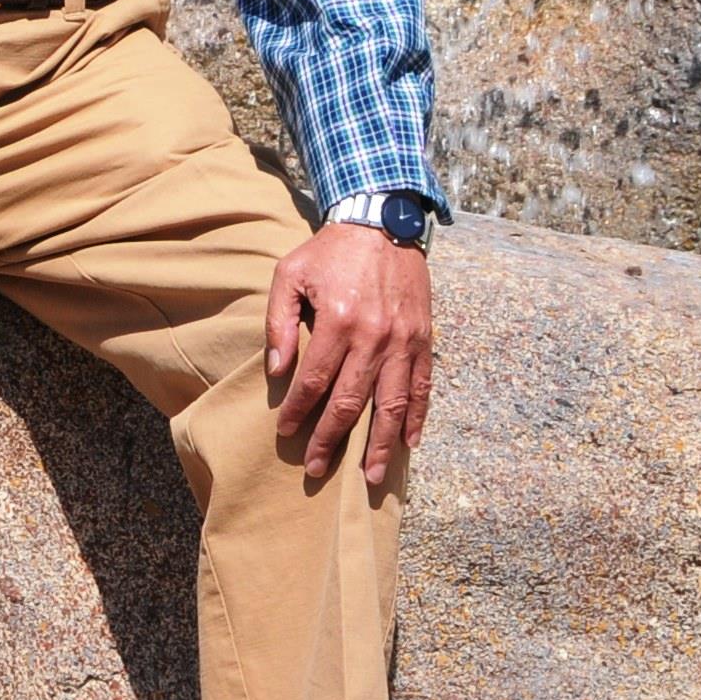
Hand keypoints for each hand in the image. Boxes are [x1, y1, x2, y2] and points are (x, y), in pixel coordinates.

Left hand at [265, 223, 433, 490]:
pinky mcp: (424, 339)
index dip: (297, 412)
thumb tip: (276, 371)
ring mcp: (404, 341)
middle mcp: (374, 337)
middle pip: (350, 402)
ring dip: (380, 445)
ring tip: (370, 477)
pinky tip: (408, 444)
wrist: (383, 222)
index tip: (284, 433)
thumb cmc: (330, 251)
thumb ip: (278, 323)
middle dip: (331, 440)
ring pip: (392, 404)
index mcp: (338, 321)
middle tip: (316, 469)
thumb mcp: (290, 274)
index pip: (314, 381)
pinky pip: (423, 386)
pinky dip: (417, 418)